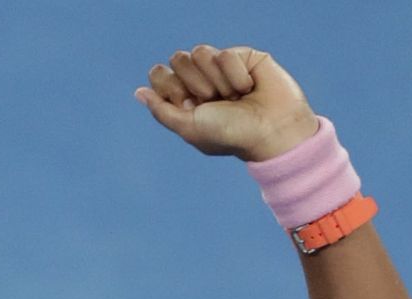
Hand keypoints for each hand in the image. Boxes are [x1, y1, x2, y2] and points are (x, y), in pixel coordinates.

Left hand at [133, 44, 319, 162]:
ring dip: (216, 79)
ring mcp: (221, 69)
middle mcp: (202, 81)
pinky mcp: (243, 57)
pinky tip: (248, 87)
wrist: (272, 130)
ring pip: (199, 51)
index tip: (188, 105)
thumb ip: (161, 110)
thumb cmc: (231, 134)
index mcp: (185, 98)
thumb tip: (139, 92)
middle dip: (194, 82)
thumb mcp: (189, 128)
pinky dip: (234, 74)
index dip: (170, 87)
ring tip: (234, 96)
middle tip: (212, 100)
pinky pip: (224, 53)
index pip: (159, 75)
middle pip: (177, 59)